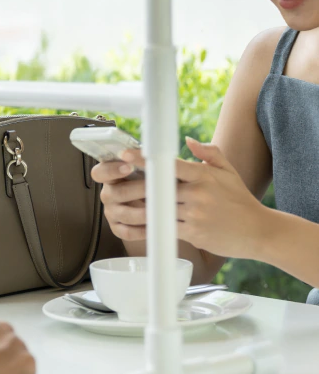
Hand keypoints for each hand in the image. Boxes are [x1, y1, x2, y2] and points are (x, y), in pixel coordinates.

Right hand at [91, 155, 147, 240]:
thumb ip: (145, 161)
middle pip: (115, 193)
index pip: (99, 172)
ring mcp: (111, 212)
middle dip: (138, 190)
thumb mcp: (147, 168)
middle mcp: (108, 194)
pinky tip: (155, 226)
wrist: (154, 203)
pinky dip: (142, 230)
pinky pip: (127, 233)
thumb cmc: (151, 181)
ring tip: (159, 209)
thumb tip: (154, 152)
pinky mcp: (118, 228)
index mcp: (110, 176)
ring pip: (124, 214)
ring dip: (143, 212)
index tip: (129, 166)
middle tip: (155, 188)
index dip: (111, 170)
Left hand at [93, 138, 269, 258]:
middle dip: (135, 186)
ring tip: (119, 203)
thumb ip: (208, 153)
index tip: (126, 155)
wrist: (258, 231)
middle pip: (158, 188)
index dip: (146, 159)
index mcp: (202, 175)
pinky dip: (150, 226)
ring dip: (138, 207)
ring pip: (158, 209)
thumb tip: (188, 140)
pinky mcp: (193, 233)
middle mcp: (197, 193)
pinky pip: (164, 228)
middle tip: (114, 183)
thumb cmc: (239, 199)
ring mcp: (194, 214)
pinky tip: (135, 224)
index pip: (169, 164)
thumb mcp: (227, 171)